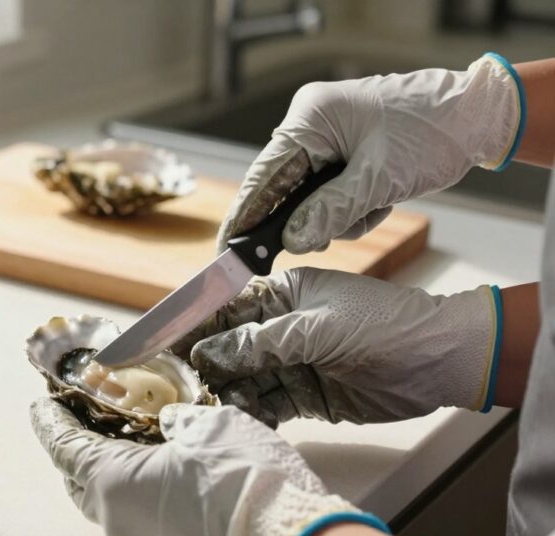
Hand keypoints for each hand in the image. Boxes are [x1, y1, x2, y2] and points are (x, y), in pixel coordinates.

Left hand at [29, 398, 386, 535]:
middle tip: (79, 414)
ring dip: (103, 467)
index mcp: (112, 481)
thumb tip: (170, 422)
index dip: (51, 419)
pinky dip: (130, 486)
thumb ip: (176, 418)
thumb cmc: (244, 477)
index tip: (42, 401)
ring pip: (105, 499)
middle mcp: (117, 517)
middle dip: (73, 445)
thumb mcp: (207, 424)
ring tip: (117, 435)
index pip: (63, 446)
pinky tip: (152, 465)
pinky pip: (133, 514)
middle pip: (77, 476)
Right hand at [170, 268, 500, 426]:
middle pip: (227, 347)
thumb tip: (208, 352)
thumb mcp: (317, 328)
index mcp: (282, 294)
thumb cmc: (386, 326)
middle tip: (182, 386)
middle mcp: (281, 327)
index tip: (158, 342)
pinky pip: (265, 404)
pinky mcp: (304, 395)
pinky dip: (252, 413)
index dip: (191, 325)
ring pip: (242, 379)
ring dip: (227, 394)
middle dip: (204, 366)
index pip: (224, 307)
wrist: (440, 361)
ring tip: (215, 408)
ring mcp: (291, 362)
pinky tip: (243, 421)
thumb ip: (261, 342)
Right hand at [216, 53, 522, 253]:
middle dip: (304, 219)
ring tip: (372, 210)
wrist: (475, 115)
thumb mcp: (379, 179)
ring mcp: (325, 136)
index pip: (262, 176)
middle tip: (314, 245)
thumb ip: (330, 211)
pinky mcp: (342, 150)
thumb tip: (291, 241)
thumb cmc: (431, 133)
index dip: (243, 218)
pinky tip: (378, 202)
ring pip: (308, 195)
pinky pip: (329, 190)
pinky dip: (350, 206)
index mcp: (309, 118)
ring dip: (337, 214)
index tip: (227, 255)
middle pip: (283, 188)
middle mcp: (310, 124)